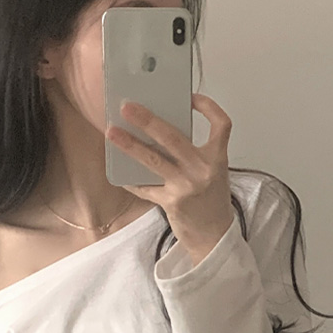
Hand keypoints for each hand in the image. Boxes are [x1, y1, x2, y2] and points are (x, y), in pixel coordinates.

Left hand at [105, 92, 233, 235]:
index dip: (208, 107)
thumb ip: (195, 152)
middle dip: (147, 120)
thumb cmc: (211, 200)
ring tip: (111, 132)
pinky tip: (119, 171)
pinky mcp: (171, 202)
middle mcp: (202, 170)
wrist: (213, 235)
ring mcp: (186, 186)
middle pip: (173, 138)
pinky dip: (131, 179)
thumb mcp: (212, 171)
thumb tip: (161, 130)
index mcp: (217, 158)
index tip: (191, 97)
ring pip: (153, 160)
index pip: (221, 124)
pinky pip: (145, 186)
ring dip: (129, 145)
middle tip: (127, 107)